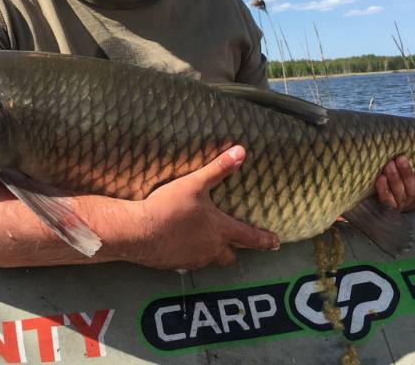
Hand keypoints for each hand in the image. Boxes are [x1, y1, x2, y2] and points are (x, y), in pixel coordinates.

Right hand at [128, 145, 279, 269]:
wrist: (138, 232)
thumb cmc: (169, 207)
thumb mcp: (195, 183)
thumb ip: (218, 169)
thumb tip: (240, 151)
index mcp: (220, 230)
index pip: (249, 237)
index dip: (264, 240)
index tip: (276, 243)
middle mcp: (210, 249)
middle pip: (230, 256)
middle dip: (234, 250)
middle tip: (234, 244)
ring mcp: (193, 260)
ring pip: (209, 259)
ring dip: (210, 252)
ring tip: (203, 242)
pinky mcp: (175, 265)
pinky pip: (189, 262)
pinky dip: (189, 254)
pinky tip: (179, 244)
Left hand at [375, 155, 414, 211]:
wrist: (392, 194)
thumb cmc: (411, 178)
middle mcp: (414, 200)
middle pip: (412, 189)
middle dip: (406, 173)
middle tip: (401, 158)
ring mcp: (400, 203)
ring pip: (398, 191)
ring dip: (394, 177)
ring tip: (390, 164)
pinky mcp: (387, 205)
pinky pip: (385, 198)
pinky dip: (383, 188)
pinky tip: (381, 177)